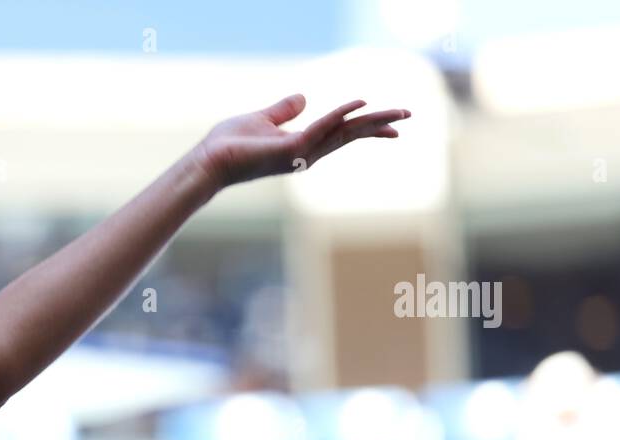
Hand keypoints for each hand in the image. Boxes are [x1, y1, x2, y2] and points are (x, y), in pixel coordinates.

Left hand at [192, 94, 410, 189]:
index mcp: (303, 144)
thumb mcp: (262, 119)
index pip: (342, 133)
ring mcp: (300, 153)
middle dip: (379, 124)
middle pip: (350, 134)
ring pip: (343, 133)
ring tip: (399, 112)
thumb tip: (302, 98)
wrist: (209, 161)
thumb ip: (283, 110)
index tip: (394, 125)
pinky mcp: (290, 150)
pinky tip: (359, 103)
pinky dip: (340, 115)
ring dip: (371, 121)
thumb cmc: (229, 144)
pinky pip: (320, 128)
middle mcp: (306, 152)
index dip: (367, 127)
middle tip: (410, 115)